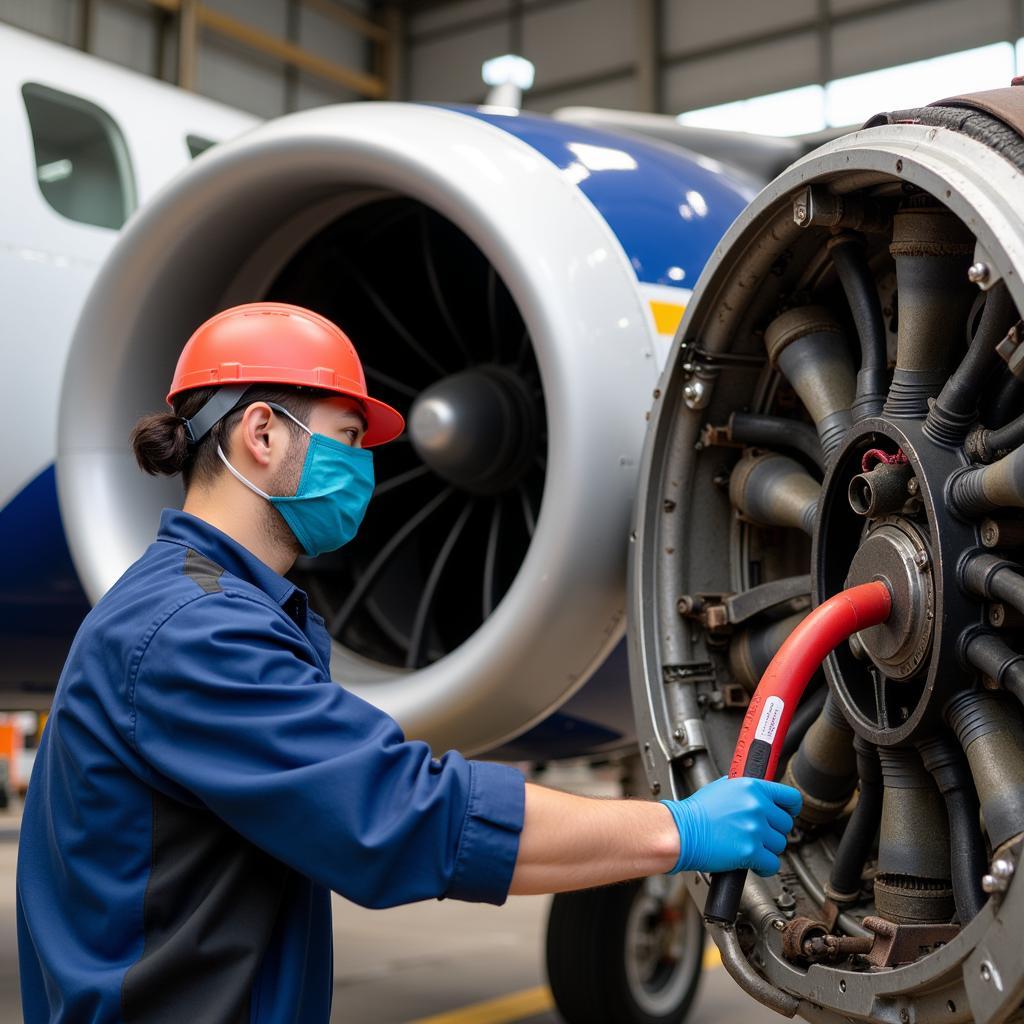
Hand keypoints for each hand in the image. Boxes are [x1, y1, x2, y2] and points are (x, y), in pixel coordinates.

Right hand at [661, 776, 801, 876]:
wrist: (680, 831)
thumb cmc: (696, 812)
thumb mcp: (721, 788)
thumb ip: (745, 790)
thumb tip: (758, 794)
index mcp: (752, 787)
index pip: (790, 797)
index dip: (790, 808)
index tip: (787, 813)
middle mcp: (756, 806)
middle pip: (785, 824)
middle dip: (772, 831)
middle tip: (756, 834)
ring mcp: (754, 829)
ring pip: (779, 845)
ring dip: (766, 849)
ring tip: (748, 846)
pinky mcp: (750, 851)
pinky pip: (772, 864)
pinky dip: (764, 867)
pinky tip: (753, 863)